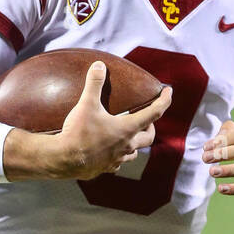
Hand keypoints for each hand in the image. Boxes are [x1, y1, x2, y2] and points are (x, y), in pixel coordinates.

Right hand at [4, 61, 171, 180]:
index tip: (169, 92)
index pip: (154, 112)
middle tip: (146, 118)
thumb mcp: (86, 104)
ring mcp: (117, 159)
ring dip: (135, 142)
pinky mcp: (106, 168)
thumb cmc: (78, 133)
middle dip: (150, 126)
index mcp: (127, 128)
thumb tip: (99, 65)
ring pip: (134, 152)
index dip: (165, 100)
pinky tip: (110, 151)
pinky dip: (119, 155)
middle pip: (148, 137)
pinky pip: (118, 162)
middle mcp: (127, 145)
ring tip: (128, 135)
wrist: (64, 160)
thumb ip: (94, 84)